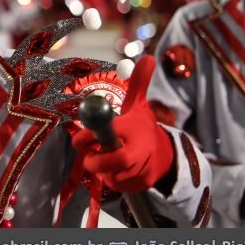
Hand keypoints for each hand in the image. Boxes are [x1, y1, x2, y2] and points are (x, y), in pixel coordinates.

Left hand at [71, 55, 174, 191]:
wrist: (165, 155)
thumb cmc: (142, 128)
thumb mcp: (138, 106)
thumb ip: (138, 83)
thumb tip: (148, 57)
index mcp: (134, 127)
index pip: (108, 132)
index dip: (89, 137)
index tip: (79, 140)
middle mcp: (139, 149)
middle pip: (113, 161)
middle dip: (95, 160)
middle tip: (88, 156)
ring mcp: (141, 169)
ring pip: (111, 176)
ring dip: (102, 170)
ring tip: (102, 160)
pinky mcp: (140, 185)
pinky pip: (117, 186)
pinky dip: (111, 180)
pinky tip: (114, 171)